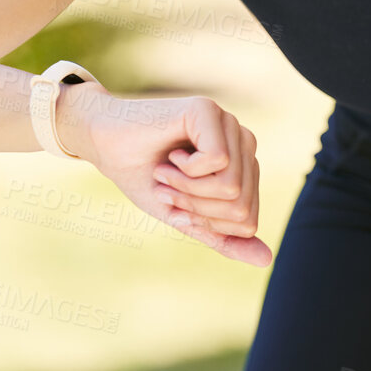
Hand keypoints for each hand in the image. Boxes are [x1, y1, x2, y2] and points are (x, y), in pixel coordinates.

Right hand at [62, 85, 270, 266]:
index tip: (176, 204)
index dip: (205, 224)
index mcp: (243, 166)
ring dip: (187, 190)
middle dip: (196, 208)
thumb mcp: (185, 216)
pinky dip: (185, 170)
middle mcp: (243, 142)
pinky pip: (218, 162)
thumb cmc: (142, 176)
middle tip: (167, 189)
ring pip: (231, 187)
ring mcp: (228, 124)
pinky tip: (170, 154)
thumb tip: (267, 259)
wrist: (103, 144)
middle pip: (240, 207)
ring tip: (166, 173)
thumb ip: (223, 237)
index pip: (247, 221)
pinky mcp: (208, 111)